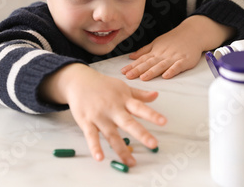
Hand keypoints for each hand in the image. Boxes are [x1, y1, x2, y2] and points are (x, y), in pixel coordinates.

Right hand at [39, 64, 166, 165]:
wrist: (79, 81)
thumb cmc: (104, 86)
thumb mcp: (123, 88)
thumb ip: (139, 95)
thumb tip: (156, 95)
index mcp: (123, 100)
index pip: (140, 107)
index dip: (152, 114)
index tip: (163, 122)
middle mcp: (113, 108)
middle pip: (128, 122)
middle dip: (141, 133)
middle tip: (153, 144)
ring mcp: (100, 116)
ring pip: (111, 134)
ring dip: (121, 149)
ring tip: (131, 162)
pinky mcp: (87, 122)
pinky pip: (91, 136)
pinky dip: (95, 147)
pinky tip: (100, 158)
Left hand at [121, 15, 234, 80]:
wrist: (192, 33)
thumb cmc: (174, 39)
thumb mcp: (157, 43)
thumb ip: (144, 51)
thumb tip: (131, 57)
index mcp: (156, 52)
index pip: (142, 60)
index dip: (132, 66)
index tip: (123, 72)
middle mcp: (163, 55)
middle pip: (149, 63)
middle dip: (138, 70)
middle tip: (129, 76)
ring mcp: (174, 58)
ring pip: (161, 65)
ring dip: (152, 72)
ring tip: (143, 78)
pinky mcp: (184, 60)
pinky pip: (177, 66)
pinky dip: (172, 71)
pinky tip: (166, 76)